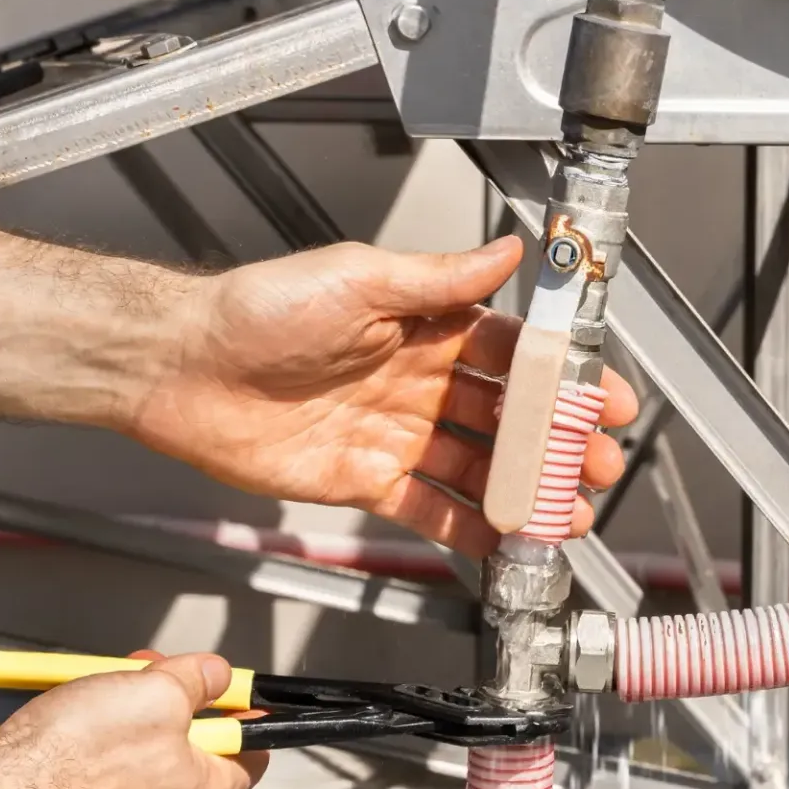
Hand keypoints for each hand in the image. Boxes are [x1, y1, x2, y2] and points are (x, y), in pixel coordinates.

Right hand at [0, 654, 264, 788]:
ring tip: (95, 701)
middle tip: (144, 680)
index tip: (233, 698)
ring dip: (125, 734)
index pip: (249, 759)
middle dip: (171, 713)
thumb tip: (216, 675)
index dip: (244, 720)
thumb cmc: (77, 759)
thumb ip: (195, 681)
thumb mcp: (155, 693)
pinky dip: (86, 762)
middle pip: (188, 761)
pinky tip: (63, 739)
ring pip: (137, 775)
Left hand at [130, 237, 639, 558]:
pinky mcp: (365, 480)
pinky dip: (468, 526)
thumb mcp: (360, 278)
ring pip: (477, 468)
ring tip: (569, 510)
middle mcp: (416, 380)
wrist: (185, 367)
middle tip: (599, 465)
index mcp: (424, 326)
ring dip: (524, 489)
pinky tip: (506, 539)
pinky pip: (429, 508)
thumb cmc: (258, 310)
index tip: (603, 398)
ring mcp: (395, 433)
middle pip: (506, 418)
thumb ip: (440, 278)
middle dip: (557, 443)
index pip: (512, 354)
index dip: (561, 378)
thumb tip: (511, 250)